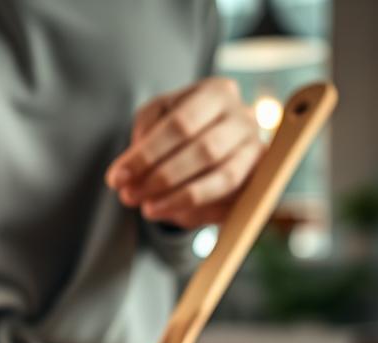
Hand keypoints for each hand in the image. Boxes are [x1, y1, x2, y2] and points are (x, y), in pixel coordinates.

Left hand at [105, 77, 263, 228]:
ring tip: (147, 209)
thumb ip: (143, 133)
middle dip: (161, 178)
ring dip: (179, 198)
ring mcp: (257, 150)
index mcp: (218, 93)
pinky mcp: (260, 180)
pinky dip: (199, 211)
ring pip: (222, 178)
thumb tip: (132, 167)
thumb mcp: (155, 117)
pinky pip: (231, 201)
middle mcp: (245, 118)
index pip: (181, 124)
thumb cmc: (178, 123)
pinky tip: (171, 214)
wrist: (211, 137)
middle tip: (129, 196)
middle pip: (204, 151)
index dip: (146, 154)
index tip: (117, 178)